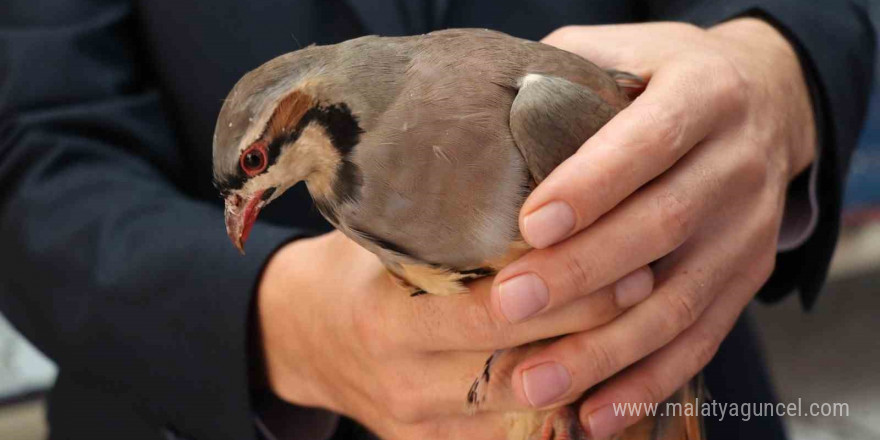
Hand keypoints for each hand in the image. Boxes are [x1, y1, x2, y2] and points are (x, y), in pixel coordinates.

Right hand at [257, 231, 652, 438]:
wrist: (302, 335)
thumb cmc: (354, 269)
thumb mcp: (384, 236)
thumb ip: (446, 222)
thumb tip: (540, 175)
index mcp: (386, 318)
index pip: (490, 311)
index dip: (564, 290)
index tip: (626, 260)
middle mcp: (403, 380)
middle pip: (518, 370)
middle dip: (592, 334)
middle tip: (650, 291)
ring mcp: (418, 426)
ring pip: (523, 417)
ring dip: (588, 380)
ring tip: (644, 339)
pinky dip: (559, 422)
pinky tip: (605, 390)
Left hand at [491, 19, 815, 437]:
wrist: (767, 101)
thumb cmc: (665, 75)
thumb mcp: (625, 51)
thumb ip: (563, 77)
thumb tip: (480, 118)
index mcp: (706, 95)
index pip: (649, 141)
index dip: (593, 184)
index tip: (530, 224)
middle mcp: (737, 165)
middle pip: (661, 227)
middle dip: (582, 273)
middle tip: (508, 305)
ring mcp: (748, 231)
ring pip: (679, 301)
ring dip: (606, 350)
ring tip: (535, 383)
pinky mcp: (746, 280)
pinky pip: (701, 340)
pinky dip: (648, 384)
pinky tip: (596, 416)